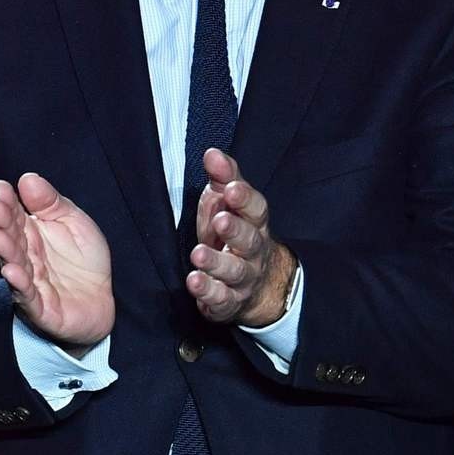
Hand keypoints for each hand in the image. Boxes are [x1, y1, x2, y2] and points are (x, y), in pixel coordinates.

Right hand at [0, 173, 113, 348]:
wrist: (100, 304)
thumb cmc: (84, 261)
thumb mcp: (74, 222)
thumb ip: (51, 203)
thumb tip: (27, 178)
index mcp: (31, 232)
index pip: (15, 213)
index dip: (7, 201)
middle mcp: (25, 254)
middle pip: (10, 235)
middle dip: (0, 221)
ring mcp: (28, 279)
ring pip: (13, 263)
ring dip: (3, 250)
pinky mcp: (37, 305)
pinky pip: (25, 294)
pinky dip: (17, 283)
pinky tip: (11, 271)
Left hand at [186, 148, 295, 326]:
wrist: (259, 284)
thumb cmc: (234, 234)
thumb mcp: (228, 203)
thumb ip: (222, 178)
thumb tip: (212, 152)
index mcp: (254, 223)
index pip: (256, 209)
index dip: (245, 199)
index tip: (231, 188)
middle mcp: (253, 251)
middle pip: (249, 240)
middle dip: (235, 230)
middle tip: (221, 221)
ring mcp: (243, 278)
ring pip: (234, 271)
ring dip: (217, 263)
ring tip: (198, 255)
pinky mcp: (229, 301)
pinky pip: (221, 299)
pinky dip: (209, 293)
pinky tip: (194, 283)